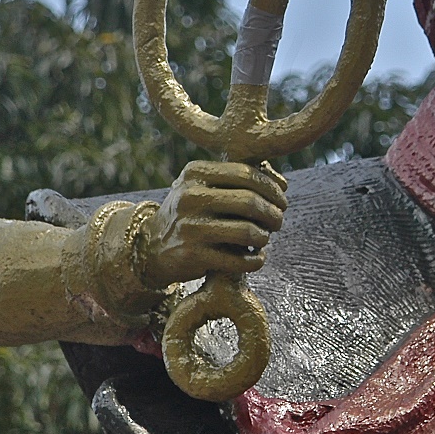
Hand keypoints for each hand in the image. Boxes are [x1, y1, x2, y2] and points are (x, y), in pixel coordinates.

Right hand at [138, 160, 288, 288]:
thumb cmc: (191, 213)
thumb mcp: (202, 187)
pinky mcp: (193, 256)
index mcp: (195, 173)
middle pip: (250, 202)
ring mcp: (190, 227)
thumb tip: (282, 185)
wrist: (152, 246)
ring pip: (248, 232)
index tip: (282, 200)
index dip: (272, 188)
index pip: (246, 174)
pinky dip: (256, 260)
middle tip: (278, 222)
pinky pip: (239, 260)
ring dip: (264, 237)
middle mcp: (189, 197)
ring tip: (264, 239)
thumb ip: (237, 181)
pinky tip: (257, 258)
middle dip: (273, 214)